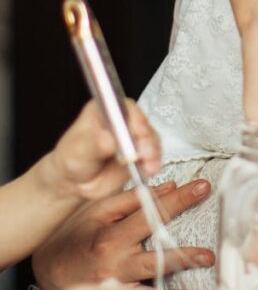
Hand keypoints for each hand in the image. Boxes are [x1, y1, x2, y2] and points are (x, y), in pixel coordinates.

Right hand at [32, 179, 214, 289]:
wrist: (45, 270)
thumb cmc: (74, 236)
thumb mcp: (97, 211)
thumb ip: (131, 199)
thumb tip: (168, 187)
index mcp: (111, 235)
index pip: (151, 213)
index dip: (179, 199)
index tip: (203, 187)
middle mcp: (113, 263)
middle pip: (156, 257)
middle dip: (185, 256)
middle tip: (210, 256)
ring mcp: (113, 287)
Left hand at [41, 100, 160, 200]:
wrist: (76, 182)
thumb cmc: (73, 159)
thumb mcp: (77, 151)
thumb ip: (93, 144)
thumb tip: (109, 138)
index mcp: (104, 108)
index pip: (122, 106)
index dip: (133, 116)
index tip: (138, 130)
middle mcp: (121, 119)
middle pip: (141, 121)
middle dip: (146, 137)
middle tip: (144, 153)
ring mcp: (133, 136)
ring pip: (150, 138)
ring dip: (152, 152)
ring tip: (148, 166)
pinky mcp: (141, 152)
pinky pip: (153, 154)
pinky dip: (153, 162)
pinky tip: (150, 170)